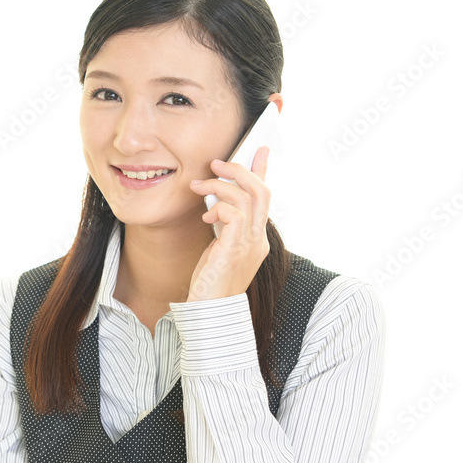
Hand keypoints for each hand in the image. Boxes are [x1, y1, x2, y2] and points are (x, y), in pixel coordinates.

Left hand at [186, 146, 270, 301]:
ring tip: (198, 186)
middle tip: (217, 162)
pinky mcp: (235, 250)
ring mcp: (251, 245)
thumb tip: (215, 201)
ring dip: (220, 185)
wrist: (209, 312)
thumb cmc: (210, 282)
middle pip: (262, 191)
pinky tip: (205, 214)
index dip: (263, 171)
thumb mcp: (218, 246)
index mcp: (257, 238)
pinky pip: (235, 214)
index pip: (265, 198)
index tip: (260, 150)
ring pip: (249, 197)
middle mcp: (259, 240)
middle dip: (240, 170)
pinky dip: (218, 206)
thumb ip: (222, 224)